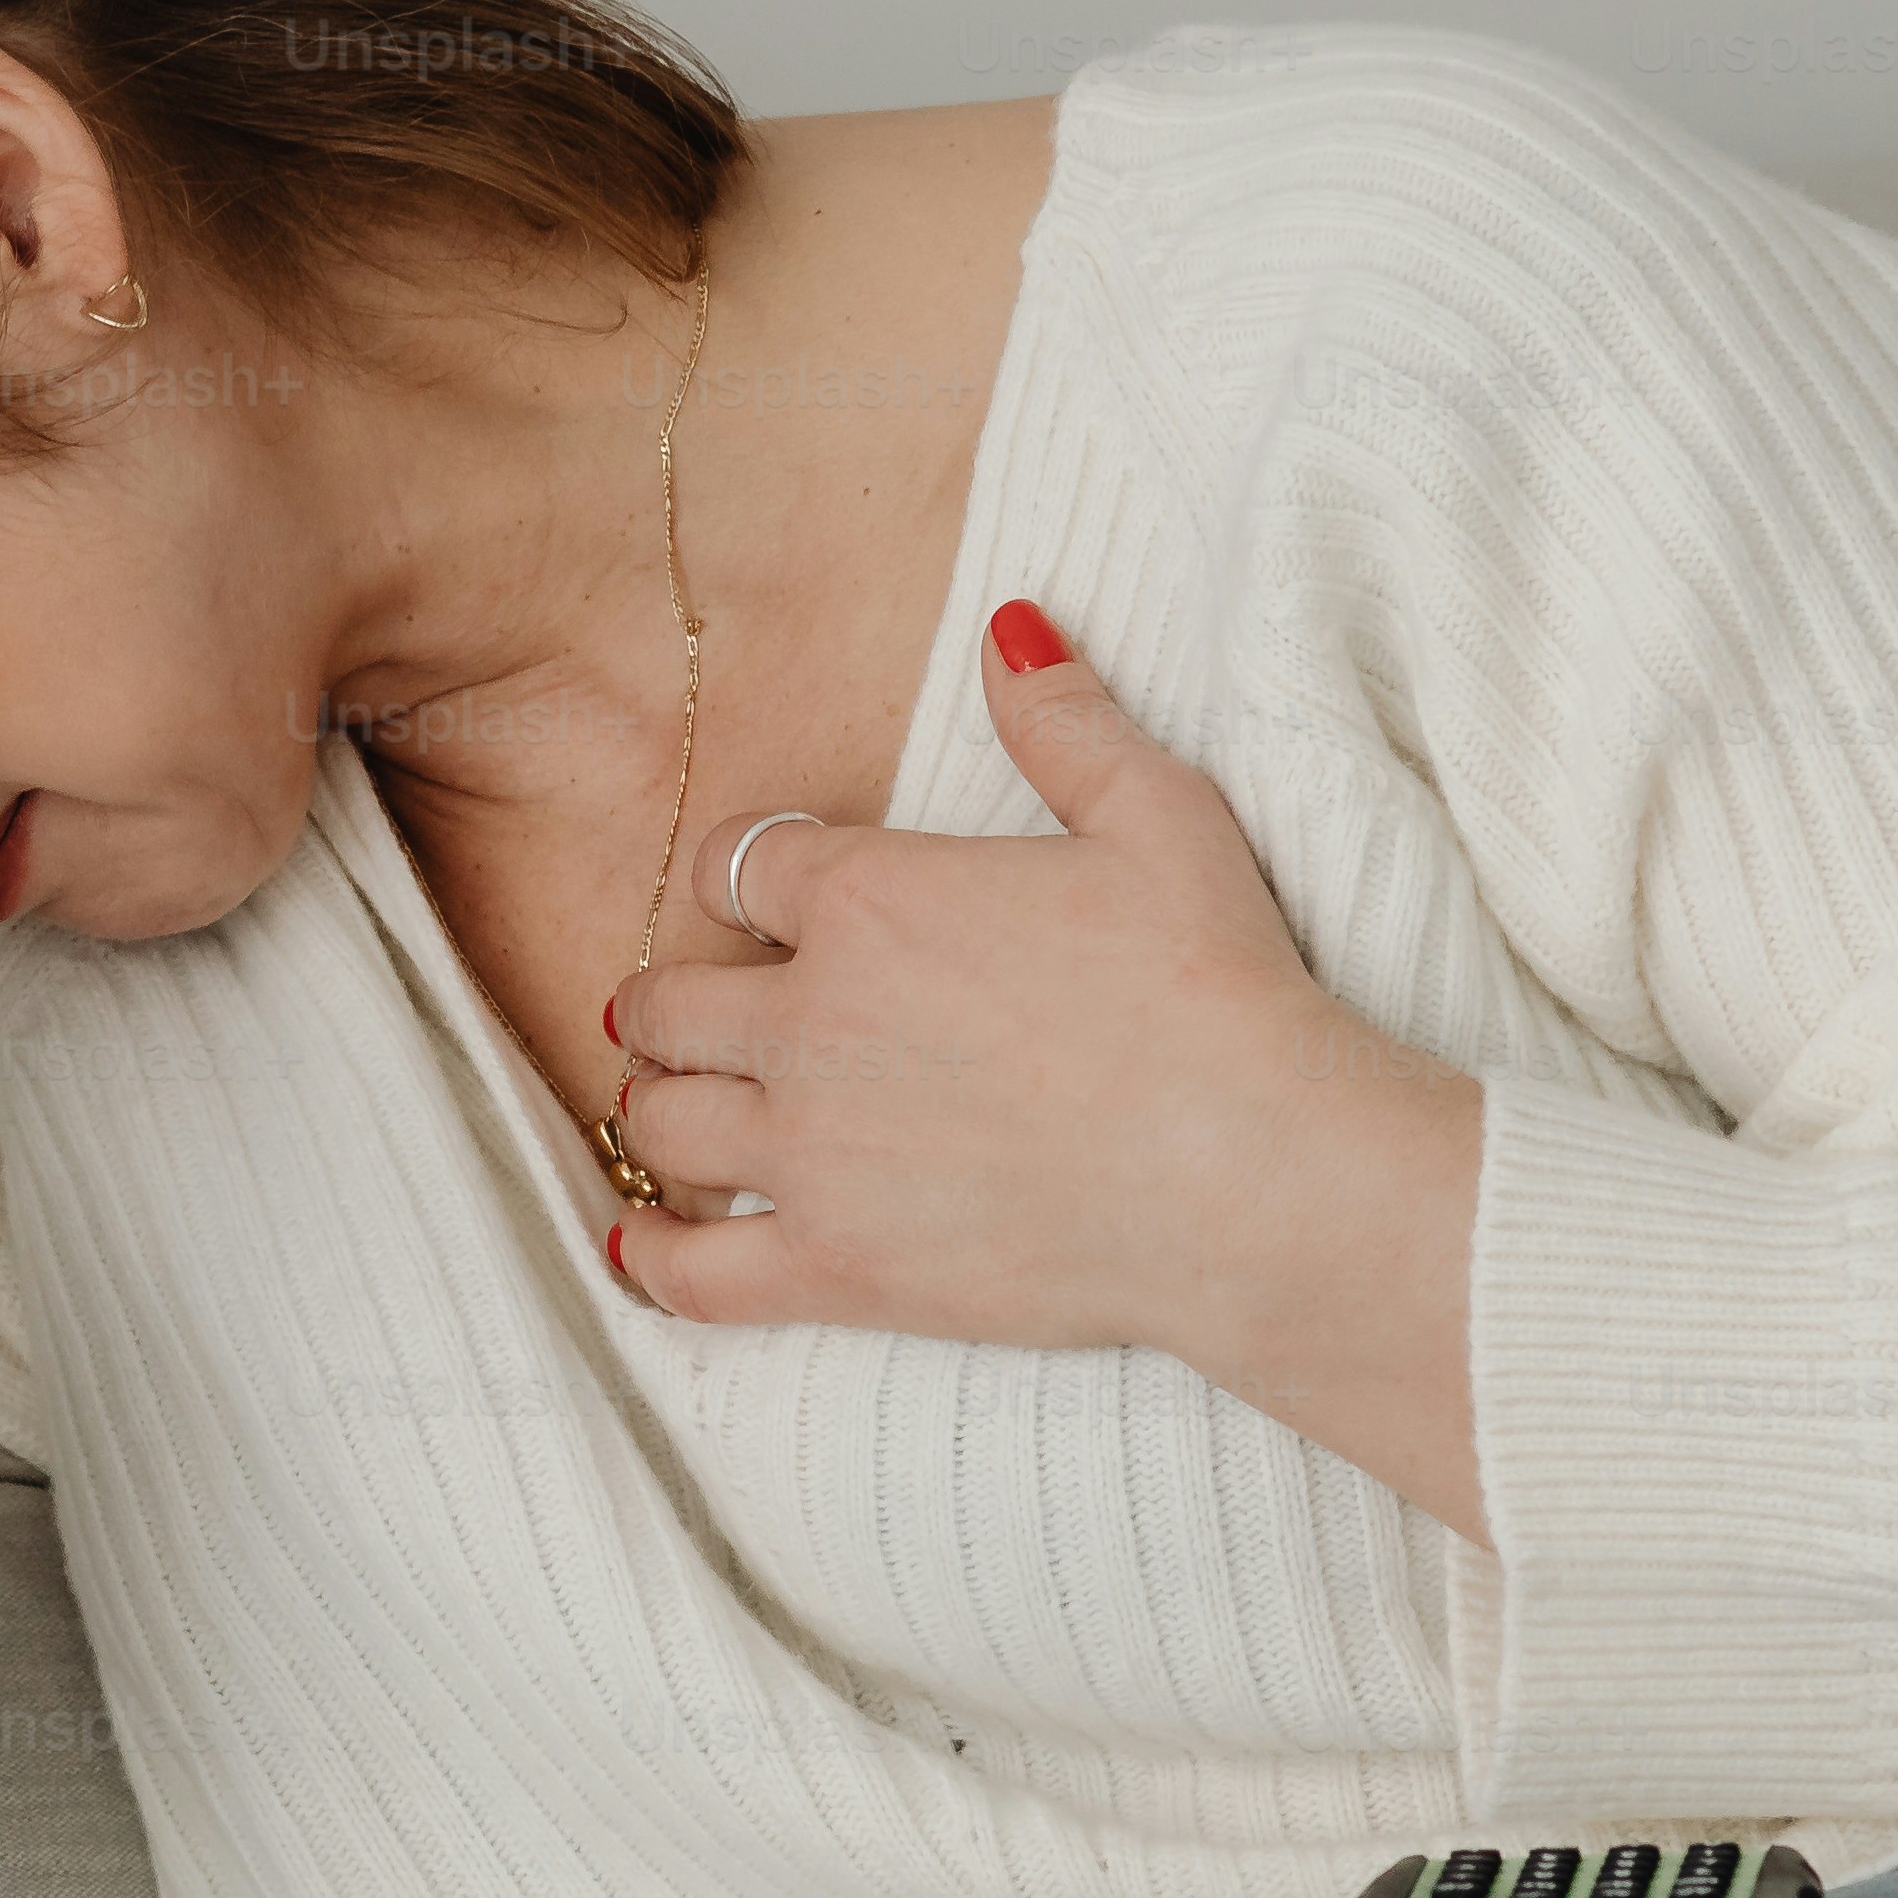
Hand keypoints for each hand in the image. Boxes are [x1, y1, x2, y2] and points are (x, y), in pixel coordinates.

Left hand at [606, 602, 1488, 1532]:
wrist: (1256, 1174)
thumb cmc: (1219, 991)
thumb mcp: (1160, 817)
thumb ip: (1064, 722)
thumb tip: (1009, 624)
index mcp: (869, 902)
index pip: (738, 867)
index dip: (744, 877)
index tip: (762, 899)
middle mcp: (810, 1021)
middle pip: (666, 1002)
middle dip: (671, 1003)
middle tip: (691, 1016)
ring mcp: (811, 1152)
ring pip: (659, 1122)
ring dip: (659, 1109)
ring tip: (680, 1109)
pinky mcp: (836, 1268)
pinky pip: (691, 1272)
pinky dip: (651, 1257)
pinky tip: (641, 1241)